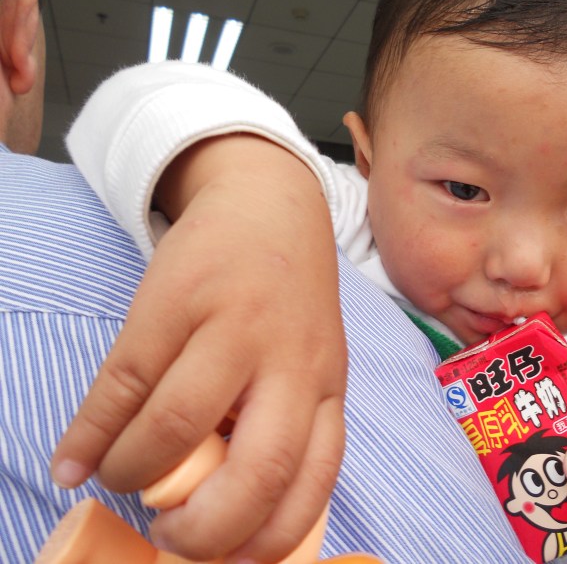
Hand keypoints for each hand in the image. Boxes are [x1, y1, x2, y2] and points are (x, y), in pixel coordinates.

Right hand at [51, 135, 346, 562]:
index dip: (272, 536)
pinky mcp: (176, 301)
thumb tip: (236, 513)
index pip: (315, 478)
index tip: (233, 560)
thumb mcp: (309, 360)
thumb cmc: (288, 301)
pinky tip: (74, 464)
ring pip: (178, 425)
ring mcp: (233, 327)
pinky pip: (124, 383)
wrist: (269, 204)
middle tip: (170, 538)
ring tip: (119, 480)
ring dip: (134, 475)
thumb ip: (287, 423)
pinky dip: (90, 434)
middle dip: (209, 528)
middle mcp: (289, 360)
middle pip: (261, 467)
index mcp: (326, 384)